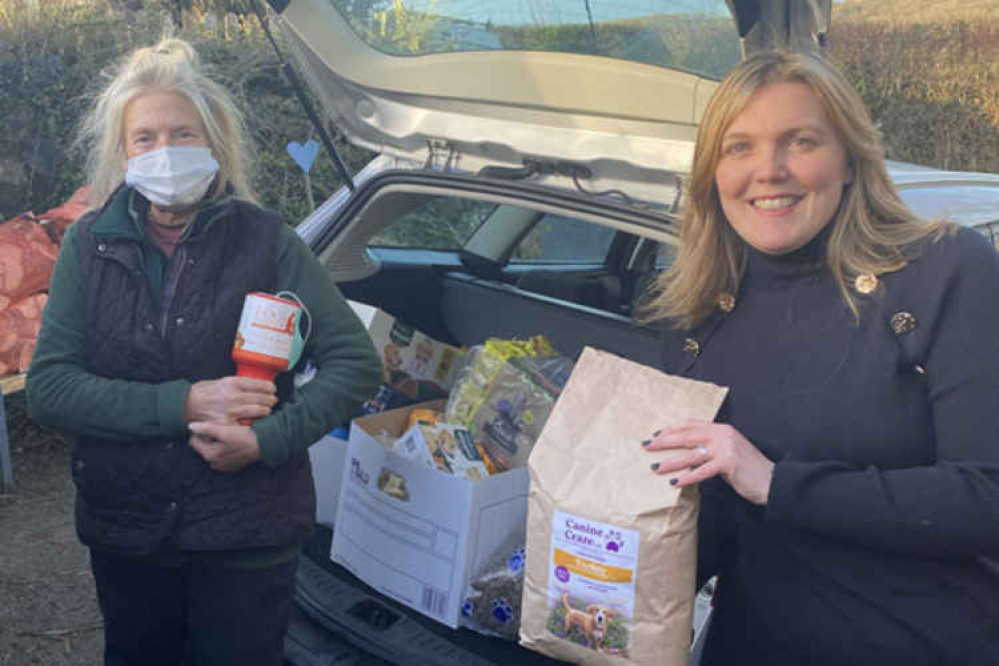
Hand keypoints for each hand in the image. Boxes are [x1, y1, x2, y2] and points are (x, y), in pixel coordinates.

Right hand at [184, 376, 276, 424]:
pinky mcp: (227, 423)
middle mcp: (233, 395)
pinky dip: (253, 422)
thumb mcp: (220, 381)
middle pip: (260, 397)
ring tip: (268, 409)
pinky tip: (257, 421)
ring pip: (257, 410)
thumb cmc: (203, 391)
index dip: (268, 387)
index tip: (272, 388)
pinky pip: (245, 423)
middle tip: (273, 400)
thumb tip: (254, 385)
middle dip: (270, 399)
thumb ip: (236, 384)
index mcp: (232, 382)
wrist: (186, 404)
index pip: (258, 383)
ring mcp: (231, 410)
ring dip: (266, 410)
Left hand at [188, 421, 261, 472]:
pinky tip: (234, 443)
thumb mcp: (225, 431)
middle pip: (203, 447)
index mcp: (210, 455)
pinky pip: (223, 456)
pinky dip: (225, 450)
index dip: (200, 432)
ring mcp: (224, 467)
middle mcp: (214, 464)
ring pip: (213, 451)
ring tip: (228, 435)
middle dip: (209, 438)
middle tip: (220, 430)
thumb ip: (206, 428)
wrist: (264, 445)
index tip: (210, 425)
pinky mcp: (232, 467)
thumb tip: (190, 426)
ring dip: (217, 444)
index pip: (194, 441)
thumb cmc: (244, 437)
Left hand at [643, 420, 774, 504]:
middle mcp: (722, 434)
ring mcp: (726, 447)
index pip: (691, 424)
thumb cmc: (747, 470)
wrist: (771, 481)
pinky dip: (687, 477)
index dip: (672, 428)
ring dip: (671, 461)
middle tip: (646, 446)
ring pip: (691, 454)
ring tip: (655, 467)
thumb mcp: (727, 453)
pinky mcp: (729, 462)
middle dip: (664, 441)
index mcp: (721, 429)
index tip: (656, 435)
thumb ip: (709, 449)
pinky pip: (702, 470)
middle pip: (687, 435)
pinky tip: (675, 482)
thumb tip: (685, 454)